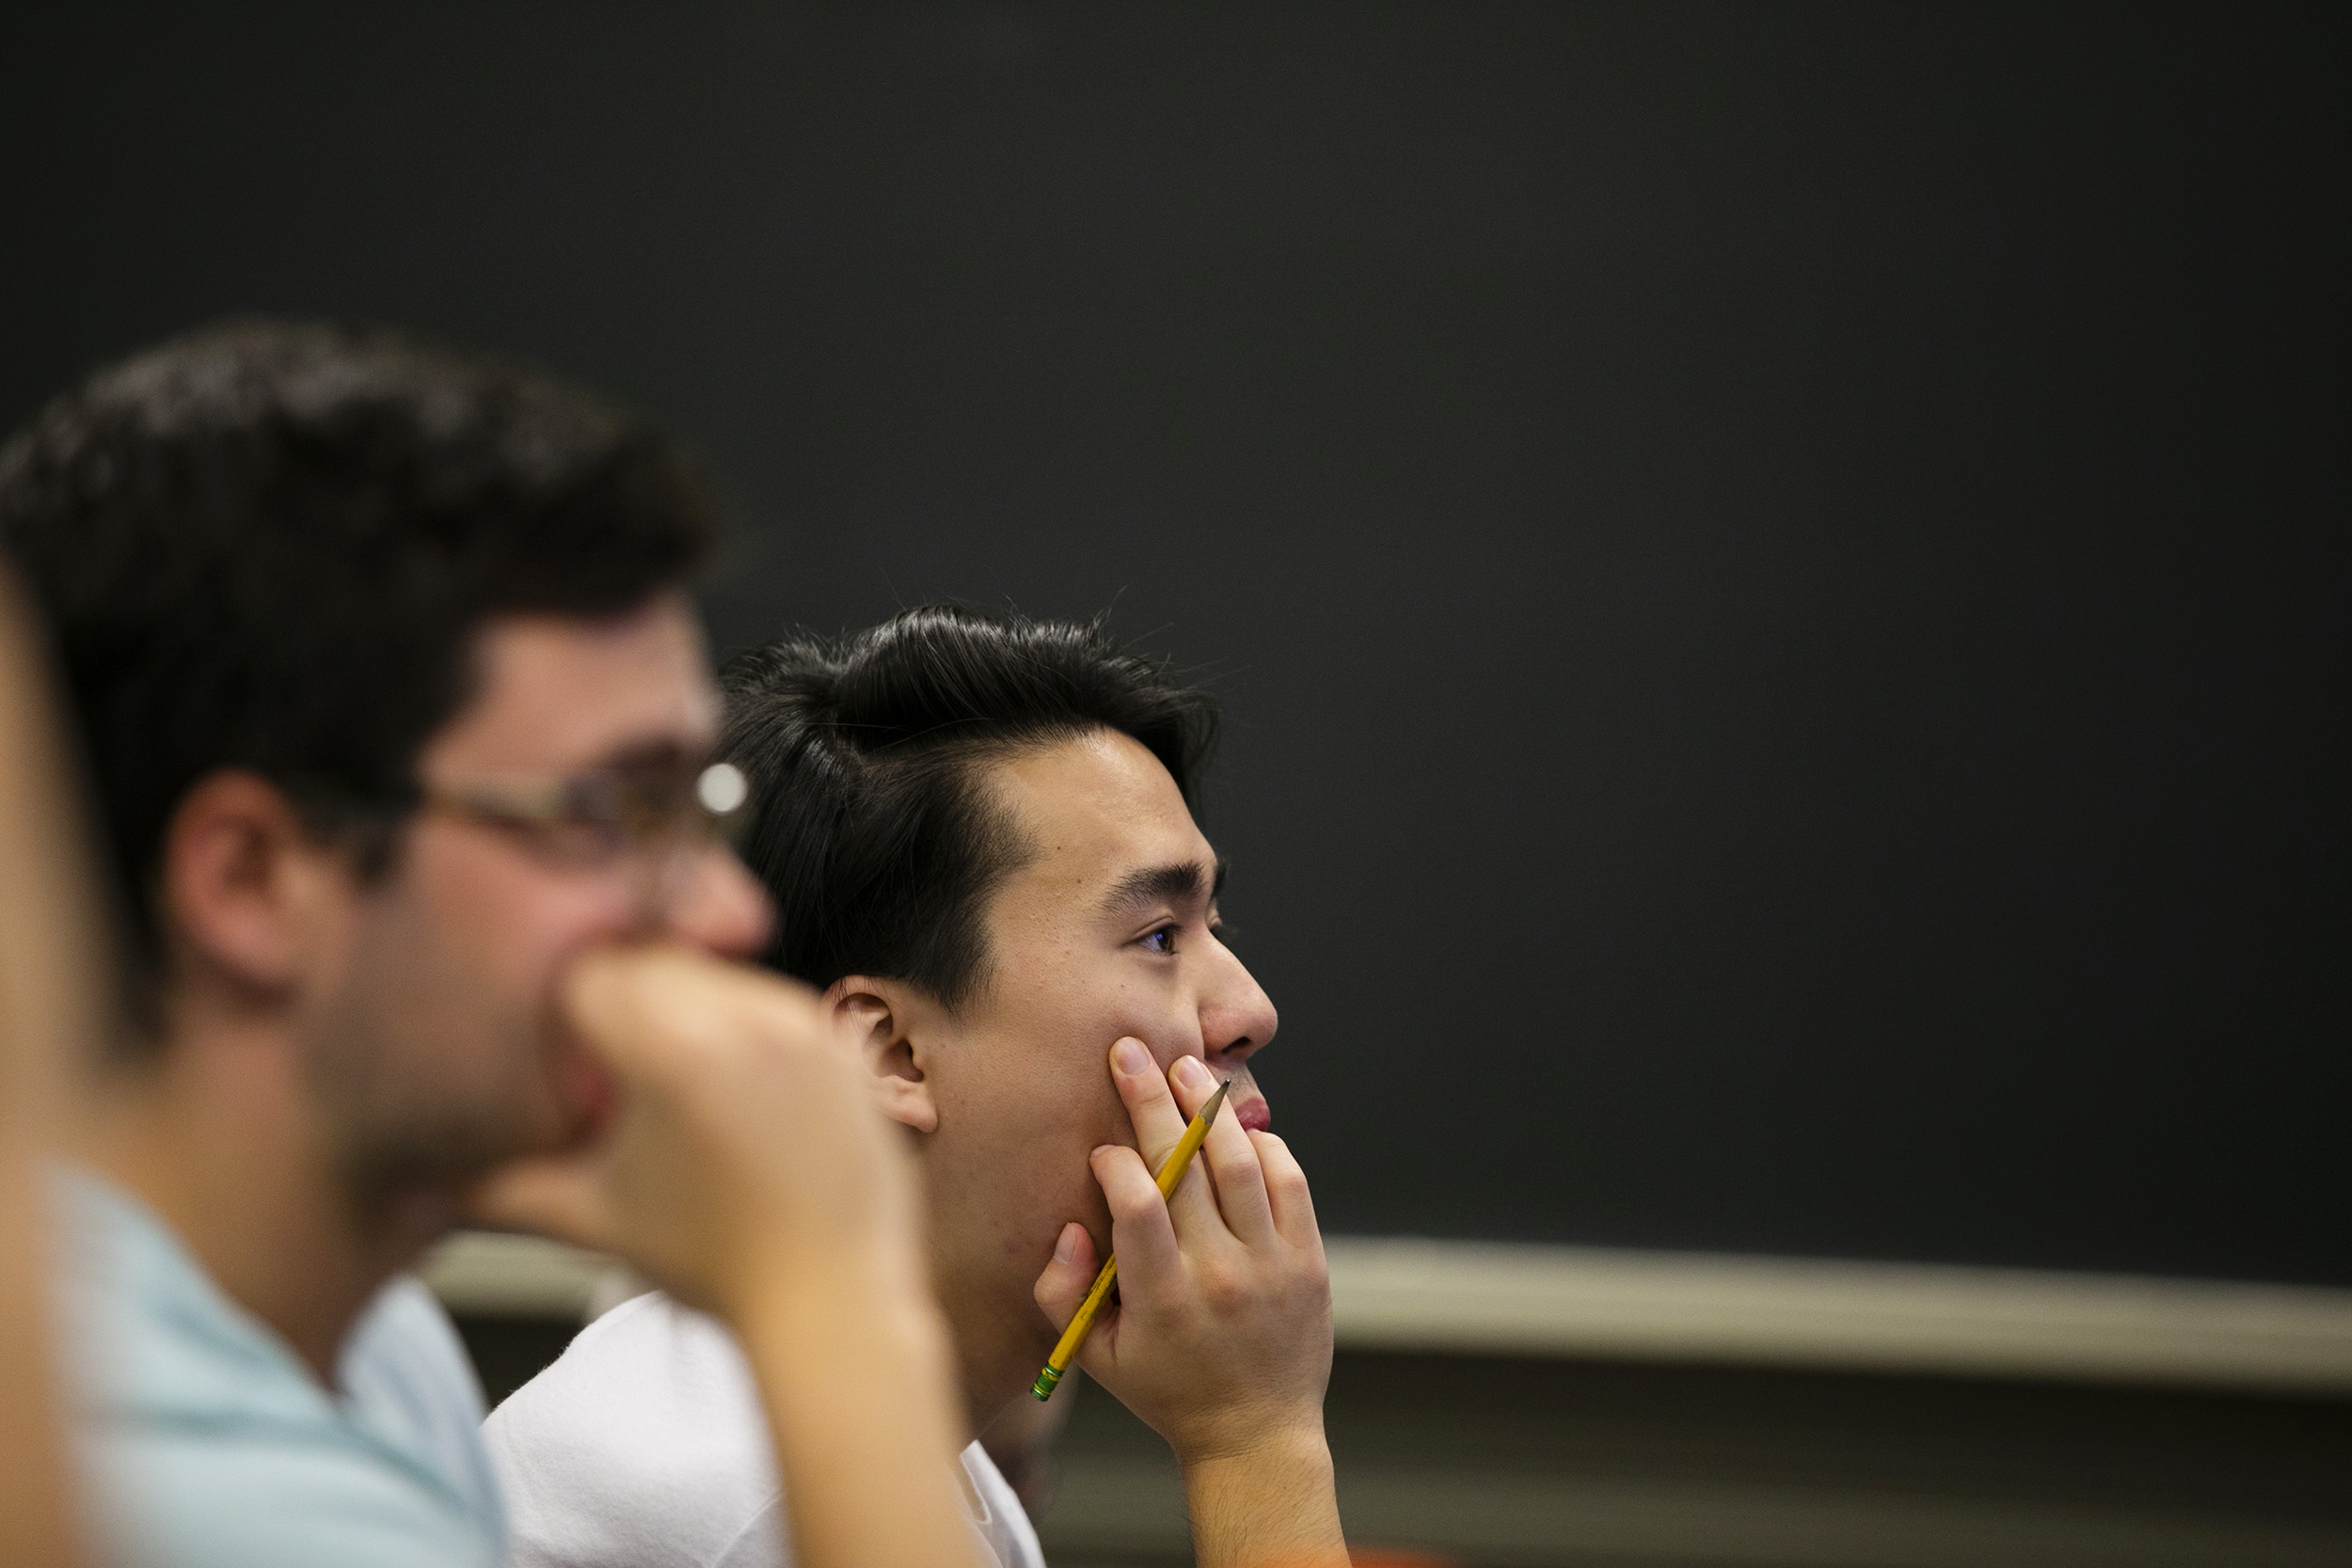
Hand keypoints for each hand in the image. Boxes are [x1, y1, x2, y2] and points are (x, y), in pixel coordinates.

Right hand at [465, 943, 928, 1325]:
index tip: (565, 1062)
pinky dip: (743, 1032)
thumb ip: (497, 1188)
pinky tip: (736, 1098)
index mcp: (675, 1049)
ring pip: (715, 978)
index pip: (590, 975)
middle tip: (613, 1075)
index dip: (563, 1014)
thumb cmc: (712, 1265)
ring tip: (678, 1093)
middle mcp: (747, 1018)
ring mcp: (805, 1025)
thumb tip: (412, 1188)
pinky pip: (772, 1005)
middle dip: (624, 1008)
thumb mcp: (593, 1217)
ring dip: (685, 1013)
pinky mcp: (844, 1042)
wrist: (833, 1302)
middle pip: (654, 966)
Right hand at [1033, 1040, 1334, 1466]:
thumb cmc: (1167, 1388)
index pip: (1138, 1208)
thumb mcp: (1096, 1356)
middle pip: (1186, 1166)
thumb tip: (1068, 1227)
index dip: (1117, 1163)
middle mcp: (1219, 1276)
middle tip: (1130, 1052)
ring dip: (1209, 1108)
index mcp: (1162, 1300)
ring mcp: (1270, 1264)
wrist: (1257, 1433)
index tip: (1103, 1149)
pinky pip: (1288, 1181)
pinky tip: (1235, 1126)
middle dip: (1152, 1100)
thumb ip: (1062, 1294)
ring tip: (1185, 1069)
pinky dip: (1263, 1145)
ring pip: (1240, 1163)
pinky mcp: (1307, 1259)